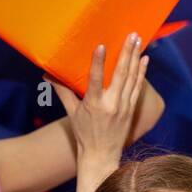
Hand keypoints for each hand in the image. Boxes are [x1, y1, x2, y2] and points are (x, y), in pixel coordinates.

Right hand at [49, 34, 149, 163]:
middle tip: (132, 35)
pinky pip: (138, 88)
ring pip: (132, 78)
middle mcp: (111, 104)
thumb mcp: (71, 112)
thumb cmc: (84, 133)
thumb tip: (47, 74)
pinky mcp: (130, 110)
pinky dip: (142, 73)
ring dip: (136, 58)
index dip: (98, 62)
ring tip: (138, 40)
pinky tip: (145, 59)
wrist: (101, 156)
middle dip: (127, 53)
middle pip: (120, 74)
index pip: (95, 79)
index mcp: (94, 104)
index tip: (101, 46)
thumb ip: (62, 91)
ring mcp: (123, 107)